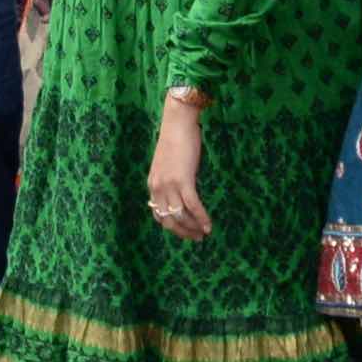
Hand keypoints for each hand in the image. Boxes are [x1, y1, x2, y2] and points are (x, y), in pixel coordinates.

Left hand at [145, 100, 208, 240]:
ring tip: (204, 233)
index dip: (171, 227)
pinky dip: (201, 217)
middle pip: (168, 220)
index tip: (184, 232)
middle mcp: (157, 187)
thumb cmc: (175, 140)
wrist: (177, 123)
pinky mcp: (183, 180)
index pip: (158, 214)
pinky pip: (192, 205)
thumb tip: (181, 194)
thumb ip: (170, 181)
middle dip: (183, 232)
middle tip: (197, 238)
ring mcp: (169, 184)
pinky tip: (208, 225)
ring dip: (193, 227)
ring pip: (180, 216)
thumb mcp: (168, 165)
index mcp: (153, 184)